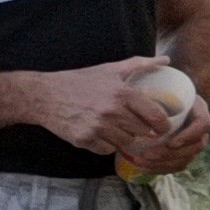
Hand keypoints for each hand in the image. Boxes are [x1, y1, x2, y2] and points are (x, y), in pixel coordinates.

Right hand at [9, 60, 199, 161]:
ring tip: (114, 126)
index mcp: (122, 94)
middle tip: (132, 123)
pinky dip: (106, 145)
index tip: (164, 128)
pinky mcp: (84, 139)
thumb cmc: (79, 81)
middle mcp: (112, 112)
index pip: (155, 116)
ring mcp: (98, 127)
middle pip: (141, 131)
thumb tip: (165, 60)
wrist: (45, 95)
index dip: (163, 125)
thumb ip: (139, 65)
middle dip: (140, 129)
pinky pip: (107, 150)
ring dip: (123, 137)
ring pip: (126, 142)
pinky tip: (99, 133)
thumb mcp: (109, 69)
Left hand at [144, 91, 209, 169]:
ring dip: (163, 163)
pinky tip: (143, 166)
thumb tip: (157, 68)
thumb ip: (164, 85)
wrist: (167, 102)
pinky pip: (176, 166)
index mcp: (200, 113)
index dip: (189, 136)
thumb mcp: (167, 85)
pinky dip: (160, 169)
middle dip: (170, 154)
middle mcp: (199, 131)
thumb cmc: (165, 94)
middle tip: (147, 153)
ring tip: (141, 161)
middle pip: (194, 147)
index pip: (204, 126)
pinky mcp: (181, 154)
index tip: (171, 141)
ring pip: (184, 160)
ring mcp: (191, 144)